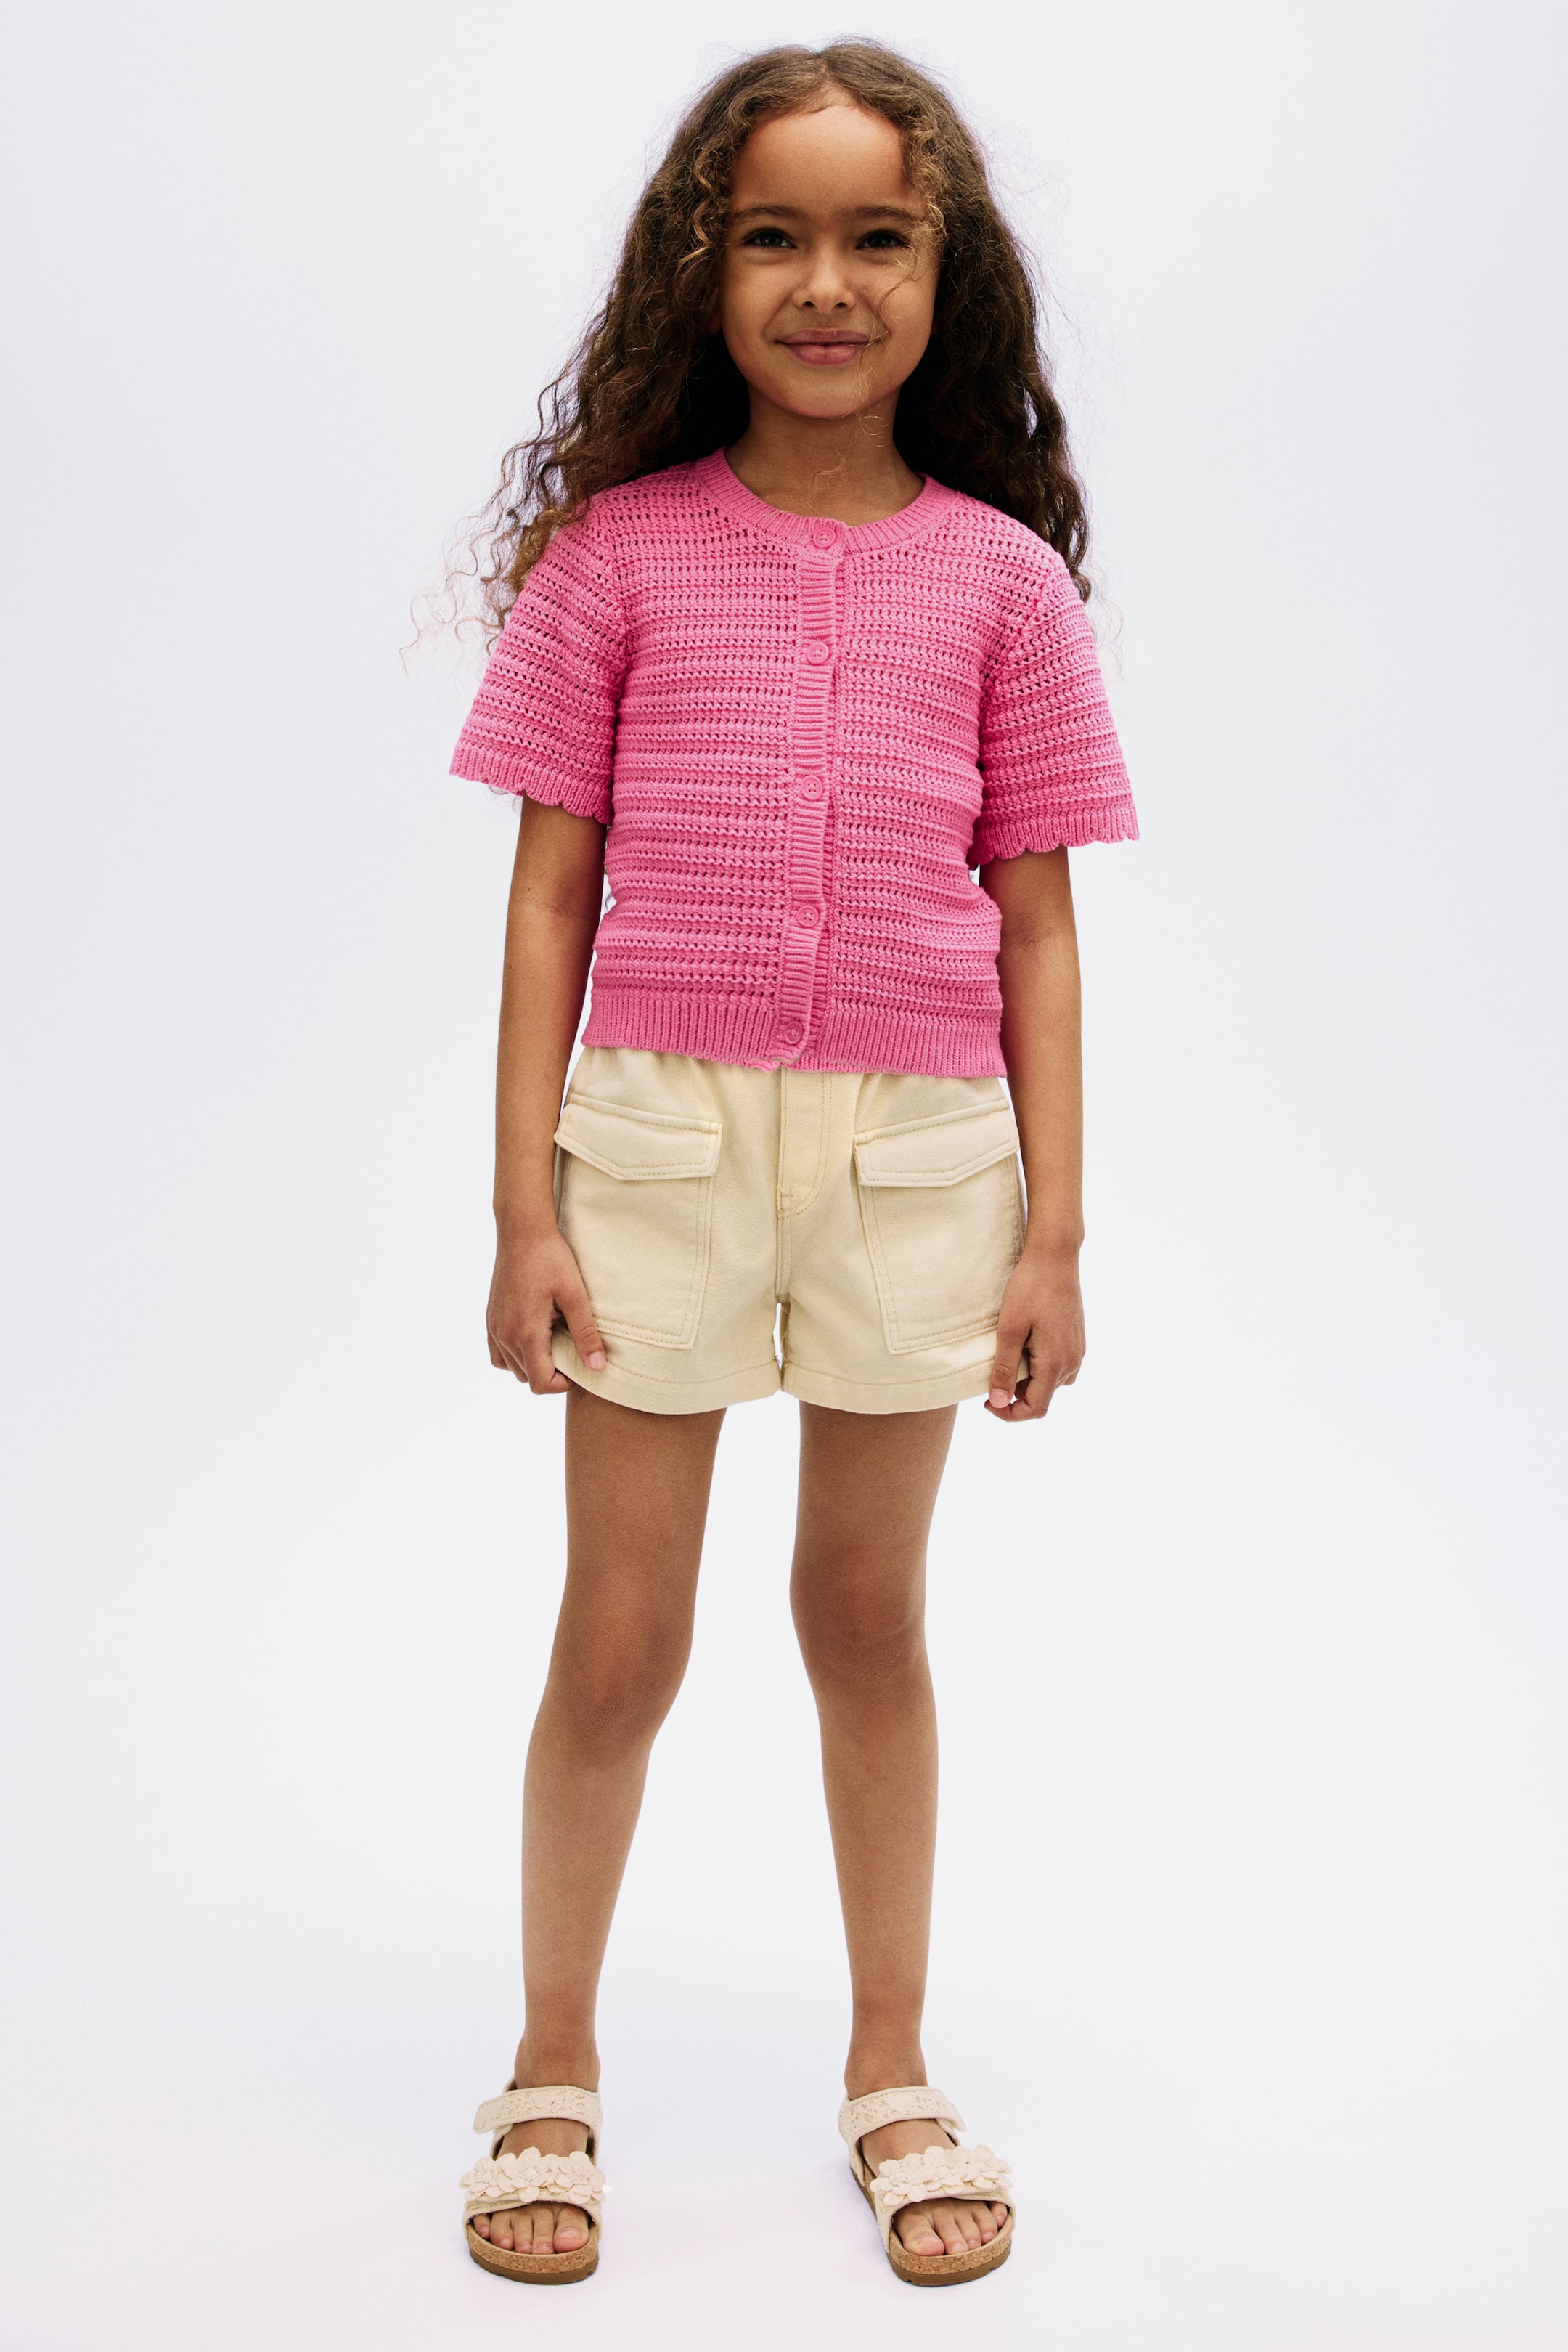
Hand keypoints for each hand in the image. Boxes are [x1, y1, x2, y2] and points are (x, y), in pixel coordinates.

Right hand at [486, 1224, 606, 1392]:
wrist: (522, 1232)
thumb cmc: (551, 1259)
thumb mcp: (575, 1295)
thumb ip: (585, 1334)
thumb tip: (597, 1367)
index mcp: (525, 1333)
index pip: (541, 1383)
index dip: (563, 1382)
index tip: (579, 1362)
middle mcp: (504, 1335)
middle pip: (528, 1378)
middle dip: (551, 1372)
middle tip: (570, 1348)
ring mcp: (494, 1328)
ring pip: (512, 1368)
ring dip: (534, 1364)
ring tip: (553, 1340)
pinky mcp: (491, 1319)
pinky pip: (499, 1354)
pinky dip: (515, 1355)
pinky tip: (533, 1337)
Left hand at [985, 1247, 1084, 1421]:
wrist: (1055, 1256)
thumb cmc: (1029, 1288)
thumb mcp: (1009, 1330)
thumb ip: (1005, 1369)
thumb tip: (998, 1403)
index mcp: (1056, 1363)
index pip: (1035, 1409)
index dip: (1008, 1414)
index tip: (986, 1402)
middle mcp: (1073, 1361)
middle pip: (1043, 1397)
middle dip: (1015, 1395)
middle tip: (992, 1374)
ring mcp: (1077, 1350)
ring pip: (1051, 1383)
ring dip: (1028, 1380)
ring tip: (1007, 1357)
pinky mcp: (1076, 1339)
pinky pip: (1059, 1366)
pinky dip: (1039, 1367)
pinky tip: (1024, 1346)